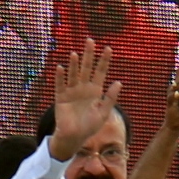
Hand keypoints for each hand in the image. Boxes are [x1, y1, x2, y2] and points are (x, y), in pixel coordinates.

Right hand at [46, 40, 121, 161]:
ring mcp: (71, 92)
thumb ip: (110, 98)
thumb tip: (119, 82)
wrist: (74, 138)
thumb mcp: (103, 113)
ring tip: (75, 54)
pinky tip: (61, 68)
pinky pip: (60, 85)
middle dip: (89, 55)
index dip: (104, 61)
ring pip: (74, 75)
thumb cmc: (90, 126)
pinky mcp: (61, 98)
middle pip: (86, 68)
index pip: (100, 72)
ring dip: (74, 65)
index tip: (108, 48)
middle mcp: (83, 88)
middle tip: (90, 41)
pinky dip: (60, 77)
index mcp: (95, 91)